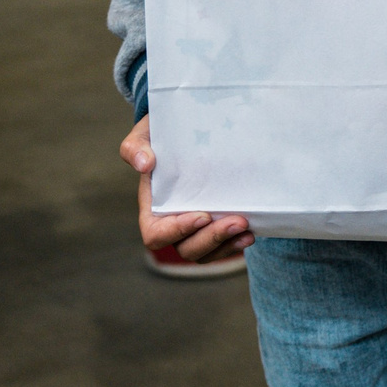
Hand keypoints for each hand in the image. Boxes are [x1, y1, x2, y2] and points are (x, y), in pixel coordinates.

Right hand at [120, 116, 252, 261]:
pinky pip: (221, 248)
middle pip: (185, 248)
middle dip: (211, 238)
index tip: (203, 215)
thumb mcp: (146, 135)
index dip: (177, 231)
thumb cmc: (162, 136)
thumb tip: (144, 163)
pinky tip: (250, 233)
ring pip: (205, 253)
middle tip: (238, 221)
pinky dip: (234, 245)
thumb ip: (136, 147)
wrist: (190, 133)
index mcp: (153, 208)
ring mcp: (194, 229)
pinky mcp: (213, 226)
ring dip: (226, 245)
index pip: (157, 234)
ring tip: (247, 230)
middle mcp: (172, 223)